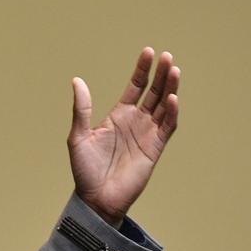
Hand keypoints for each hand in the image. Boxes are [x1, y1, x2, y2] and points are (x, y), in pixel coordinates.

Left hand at [68, 47, 179, 226]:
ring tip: (174, 70)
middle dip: (161, 74)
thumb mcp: (78, 136)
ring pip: (164, 106)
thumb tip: (77, 80)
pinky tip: (172, 98)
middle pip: (153, 92)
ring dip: (170, 88)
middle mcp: (136, 121)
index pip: (135, 86)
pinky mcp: (155, 148)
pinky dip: (171, 113)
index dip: (142, 70)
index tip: (148, 52)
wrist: (96, 198)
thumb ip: (81, 109)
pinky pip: (167, 127)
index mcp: (118, 115)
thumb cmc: (84, 170)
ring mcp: (147, 134)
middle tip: (166, 56)